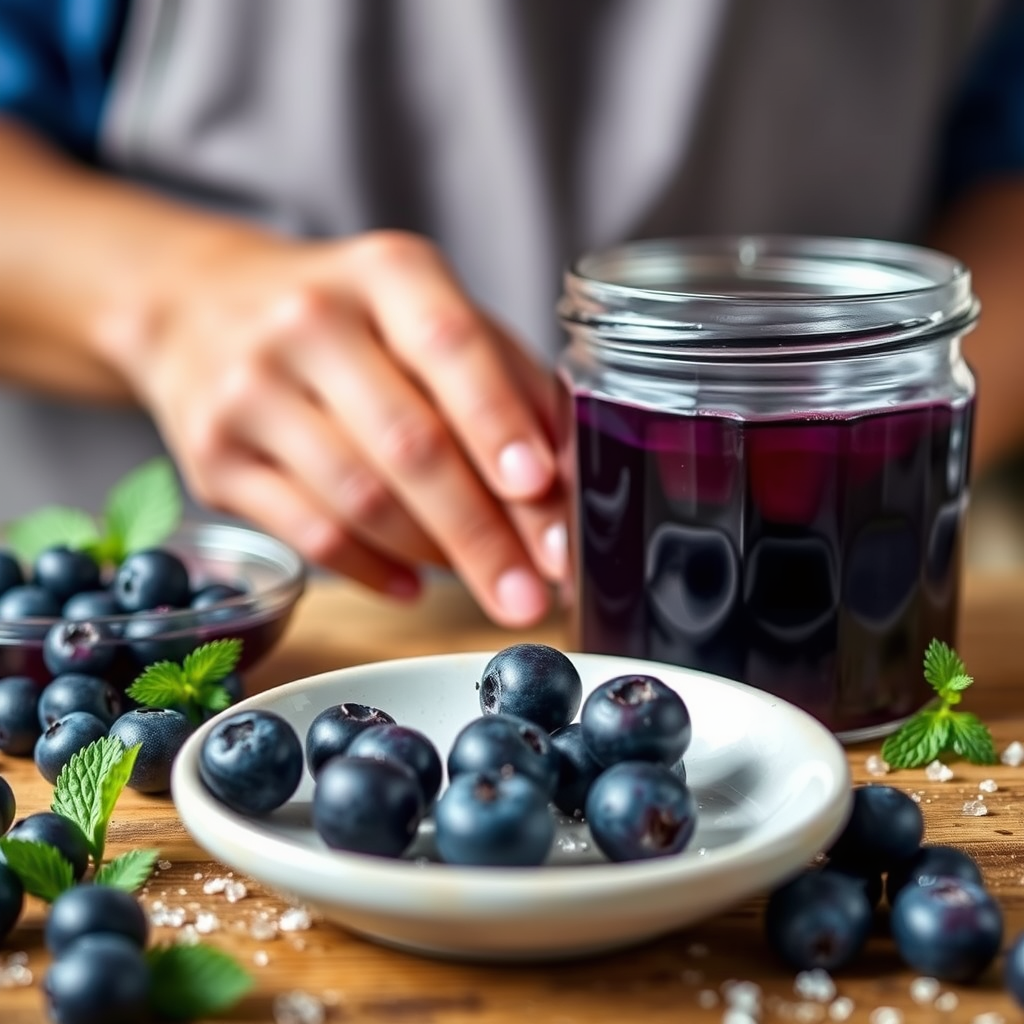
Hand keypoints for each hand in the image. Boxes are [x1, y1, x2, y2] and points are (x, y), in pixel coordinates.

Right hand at [110, 231, 565, 626]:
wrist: (200, 305)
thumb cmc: (353, 321)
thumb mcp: (428, 315)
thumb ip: (505, 382)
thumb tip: (568, 483)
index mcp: (386, 273)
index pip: (450, 345)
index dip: (498, 421)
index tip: (541, 488)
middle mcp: (311, 321)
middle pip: (409, 443)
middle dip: (483, 531)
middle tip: (534, 593)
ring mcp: (252, 390)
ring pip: (361, 499)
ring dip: (438, 558)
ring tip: (492, 587)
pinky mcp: (215, 457)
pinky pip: (310, 535)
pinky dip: (375, 570)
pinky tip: (417, 585)